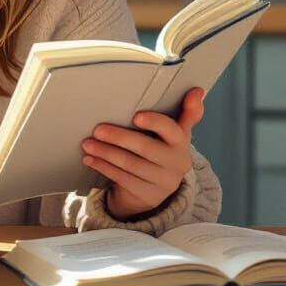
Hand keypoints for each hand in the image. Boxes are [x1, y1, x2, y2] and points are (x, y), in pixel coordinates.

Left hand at [80, 87, 205, 220]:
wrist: (156, 186)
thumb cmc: (161, 148)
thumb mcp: (173, 132)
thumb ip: (186, 112)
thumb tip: (197, 90)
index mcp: (182, 142)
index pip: (172, 130)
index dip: (156, 123)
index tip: (136, 116)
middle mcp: (177, 163)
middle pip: (146, 148)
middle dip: (119, 137)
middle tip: (97, 129)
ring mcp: (164, 182)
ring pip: (131, 164)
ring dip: (106, 153)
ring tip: (88, 144)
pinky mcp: (148, 196)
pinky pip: (123, 179)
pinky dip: (103, 167)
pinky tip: (90, 159)